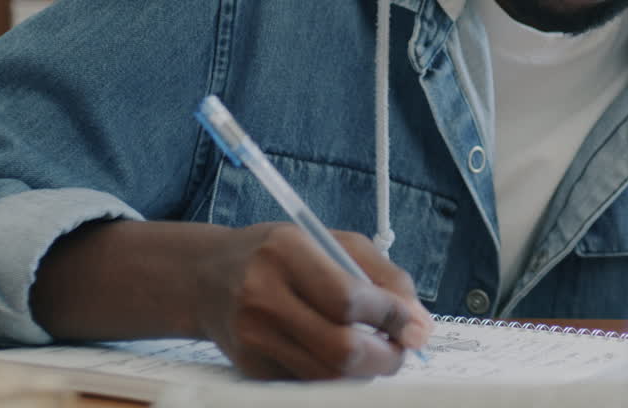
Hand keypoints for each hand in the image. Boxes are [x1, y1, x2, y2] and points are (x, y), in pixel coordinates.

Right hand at [193, 222, 433, 379]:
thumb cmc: (283, 255)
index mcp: (287, 254)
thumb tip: (420, 324)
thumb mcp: (335, 243)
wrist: (207, 277)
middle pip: (340, 349)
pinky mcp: (250, 368)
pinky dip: (337, 377)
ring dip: (366, 371)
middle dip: (387, 356)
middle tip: (402, 349)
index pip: (349, 299)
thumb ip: (384, 276)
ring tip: (377, 351)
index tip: (417, 327)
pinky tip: (342, 356)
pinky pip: (308, 384)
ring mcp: (253, 338)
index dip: (393, 318)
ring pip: (327, 376)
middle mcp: (264, 297)